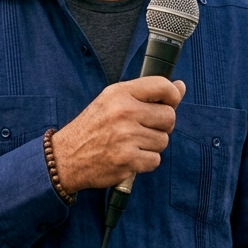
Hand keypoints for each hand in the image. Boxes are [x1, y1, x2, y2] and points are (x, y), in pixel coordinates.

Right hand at [52, 77, 185, 193]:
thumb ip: (147, 94)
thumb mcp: (112, 101)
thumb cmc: (93, 127)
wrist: (66, 157)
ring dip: (151, 145)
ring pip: (163, 141)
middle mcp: (123, 112)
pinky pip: (155, 160)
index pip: (162, 85)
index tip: (168, 103)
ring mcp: (126, 137)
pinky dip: (145, 162)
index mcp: (119, 93)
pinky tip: (129, 157)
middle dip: (161, 125)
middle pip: (169, 117)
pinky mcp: (127, 160)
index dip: (173, 95)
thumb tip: (181, 87)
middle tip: (143, 129)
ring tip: (131, 144)